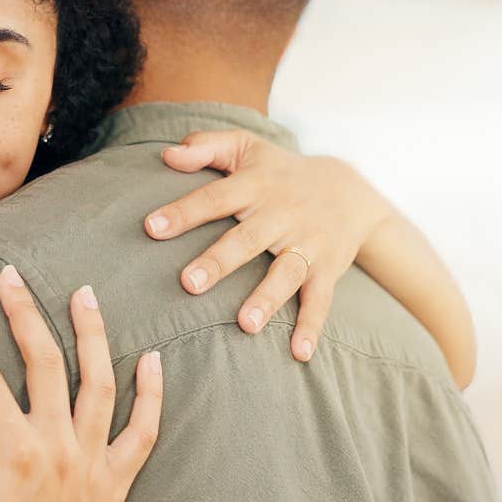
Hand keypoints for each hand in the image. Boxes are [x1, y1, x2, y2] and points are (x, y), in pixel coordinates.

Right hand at [0, 266, 162, 501]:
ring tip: (83, 293)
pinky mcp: (116, 482)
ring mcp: (94, 463)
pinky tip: (150, 359)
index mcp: (16, 450)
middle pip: (45, 362)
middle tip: (9, 277)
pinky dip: (150, 394)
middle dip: (24, 313)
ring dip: (92, 334)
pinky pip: (143, 431)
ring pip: (100, 383)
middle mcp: (61, 448)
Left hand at [143, 130, 394, 362]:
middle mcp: (281, 215)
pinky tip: (299, 354)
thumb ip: (206, 147)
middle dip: (219, 261)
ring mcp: (307, 244)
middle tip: (188, 284)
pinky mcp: (327, 269)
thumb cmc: (279, 172)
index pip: (216, 198)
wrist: (350, 189)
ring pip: (286, 273)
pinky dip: (312, 326)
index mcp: (256, 186)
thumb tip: (167, 155)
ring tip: (245, 325)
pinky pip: (320, 300)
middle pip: (248, 239)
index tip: (152, 227)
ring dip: (267, 299)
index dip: (184, 212)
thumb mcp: (246, 148)